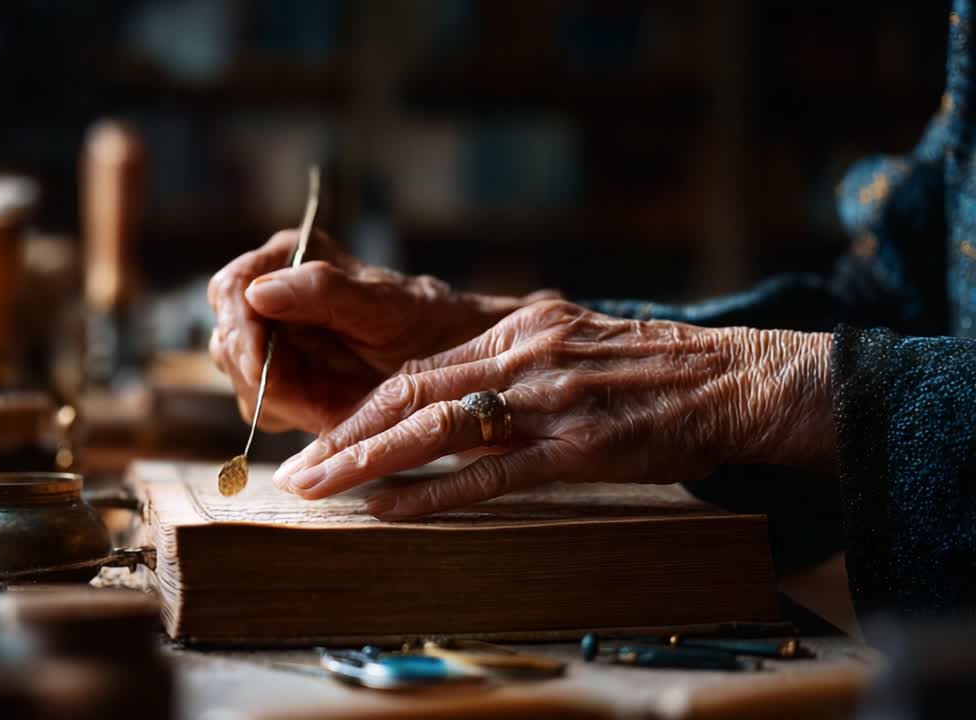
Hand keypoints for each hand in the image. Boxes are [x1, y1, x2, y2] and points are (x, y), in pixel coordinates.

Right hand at [207, 230, 548, 432]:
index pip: (231, 288)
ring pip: (238, 376)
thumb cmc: (427, 321)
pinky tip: (325, 413)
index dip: (239, 330)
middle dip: (258, 373)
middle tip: (303, 400)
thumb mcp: (382, 305)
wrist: (456, 361)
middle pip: (226, 337)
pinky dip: (288, 414)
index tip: (261, 367)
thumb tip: (257, 292)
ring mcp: (274, 337)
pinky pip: (261, 403)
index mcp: (290, 257)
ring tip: (327, 405)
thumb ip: (322, 290)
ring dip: (275, 398)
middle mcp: (274, 293)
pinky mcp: (283, 377)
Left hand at [273, 300, 834, 519]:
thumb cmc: (660, 369)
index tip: (322, 435)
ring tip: (319, 489)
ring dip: (367, 461)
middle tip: (298, 471)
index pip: (419, 369)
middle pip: (410, 393)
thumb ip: (518, 358)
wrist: (739, 377)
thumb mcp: (576, 341)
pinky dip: (433, 494)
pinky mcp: (580, 448)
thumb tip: (463, 385)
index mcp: (519, 328)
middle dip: (345, 434)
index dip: (362, 406)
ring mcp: (549, 401)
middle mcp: (523, 355)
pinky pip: (490, 474)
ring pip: (436, 429)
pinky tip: (388, 510)